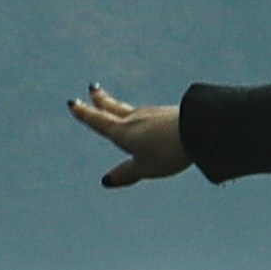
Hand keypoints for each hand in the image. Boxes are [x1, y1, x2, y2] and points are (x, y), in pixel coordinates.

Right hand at [70, 87, 189, 188]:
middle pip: (114, 107)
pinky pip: (147, 115)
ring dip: (118, 105)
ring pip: (130, 109)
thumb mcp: (144, 167)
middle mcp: (135, 119)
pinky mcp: (168, 115)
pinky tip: (146, 117)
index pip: (99, 121)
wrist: (198, 131)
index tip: (72, 103)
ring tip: (114, 104)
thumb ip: (126, 173)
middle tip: (93, 89)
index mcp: (123, 131)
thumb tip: (106, 180)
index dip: (85, 114)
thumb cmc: (167, 151)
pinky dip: (139, 115)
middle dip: (101, 100)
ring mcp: (152, 115)